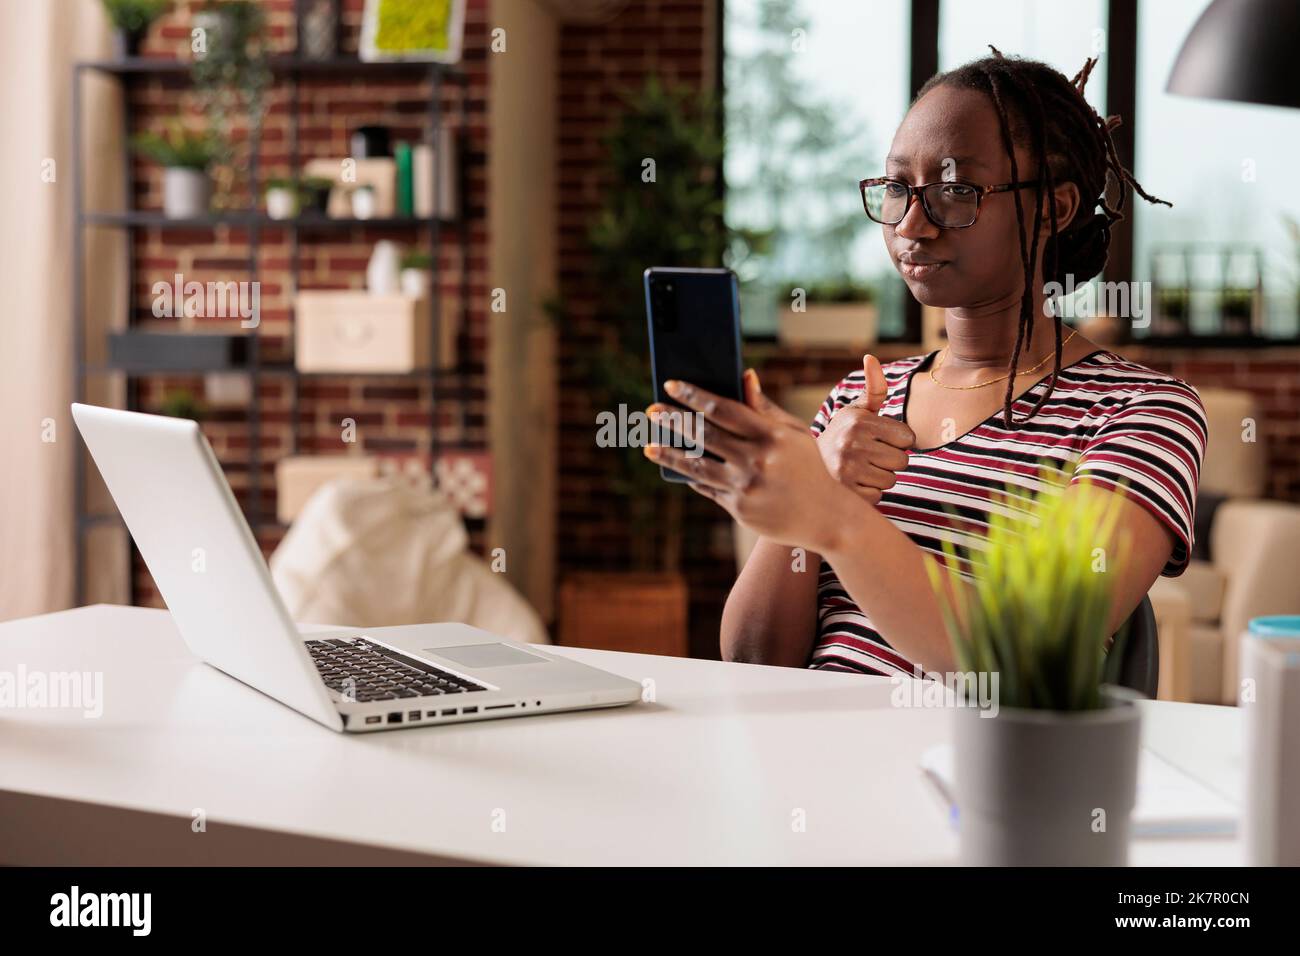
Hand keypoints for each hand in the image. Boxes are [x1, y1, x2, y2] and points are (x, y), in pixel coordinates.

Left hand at [645, 369, 866, 554]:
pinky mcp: (739, 509)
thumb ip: (764, 407)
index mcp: (771, 435)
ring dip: (669, 453)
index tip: (671, 385)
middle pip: (705, 435)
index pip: (723, 408)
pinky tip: (676, 466)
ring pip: (697, 466)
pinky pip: (707, 488)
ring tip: (649, 444)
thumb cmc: (806, 467)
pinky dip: (691, 477)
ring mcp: (746, 487)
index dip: (694, 395)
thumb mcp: (793, 433)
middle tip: (652, 410)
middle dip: (674, 420)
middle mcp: (757, 460)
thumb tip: (743, 375)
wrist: (825, 516)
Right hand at [816, 354, 914, 503]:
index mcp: (860, 421)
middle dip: (891, 460)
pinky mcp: (846, 492)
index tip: (881, 440)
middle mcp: (852, 443)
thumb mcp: (857, 410)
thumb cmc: (843, 435)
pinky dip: (870, 492)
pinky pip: (878, 495)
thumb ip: (874, 388)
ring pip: (891, 480)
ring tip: (862, 468)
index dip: (898, 440)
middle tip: (871, 456)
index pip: (908, 438)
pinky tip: (855, 482)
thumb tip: (871, 357)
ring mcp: (848, 469)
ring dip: (880, 477)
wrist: (807, 463)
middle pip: (902, 460)